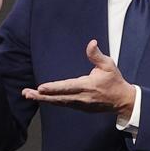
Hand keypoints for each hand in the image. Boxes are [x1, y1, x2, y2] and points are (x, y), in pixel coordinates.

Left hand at [22, 40, 136, 116]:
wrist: (122, 100)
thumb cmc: (114, 81)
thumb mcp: (109, 65)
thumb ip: (97, 55)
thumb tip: (91, 43)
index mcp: (87, 85)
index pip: (67, 87)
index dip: (54, 88)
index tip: (41, 87)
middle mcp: (81, 97)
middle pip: (58, 98)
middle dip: (41, 96)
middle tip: (27, 93)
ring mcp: (80, 104)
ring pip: (59, 102)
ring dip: (43, 99)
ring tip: (28, 95)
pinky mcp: (80, 107)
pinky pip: (63, 104)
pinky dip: (51, 101)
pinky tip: (41, 97)